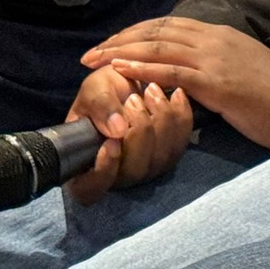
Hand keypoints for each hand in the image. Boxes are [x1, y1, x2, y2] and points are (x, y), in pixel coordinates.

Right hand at [63, 66, 193, 203]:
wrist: (128, 81)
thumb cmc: (103, 89)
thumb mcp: (93, 89)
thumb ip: (100, 106)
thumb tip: (117, 131)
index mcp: (87, 165)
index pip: (92, 187)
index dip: (104, 170)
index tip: (111, 142)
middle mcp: (118, 176)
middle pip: (134, 171)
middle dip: (140, 131)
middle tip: (133, 99)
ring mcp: (147, 169)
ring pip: (162, 158)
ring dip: (162, 119)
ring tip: (152, 90)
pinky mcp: (170, 155)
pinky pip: (181, 142)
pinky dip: (181, 116)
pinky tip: (176, 94)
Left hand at [83, 16, 269, 151]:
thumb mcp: (241, 69)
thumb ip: (215, 65)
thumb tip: (188, 74)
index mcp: (220, 35)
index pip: (169, 26)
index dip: (137, 32)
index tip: (113, 43)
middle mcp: (214, 40)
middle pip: (157, 31)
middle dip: (120, 40)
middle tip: (92, 53)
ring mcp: (214, 59)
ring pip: (158, 47)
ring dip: (121, 52)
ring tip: (95, 60)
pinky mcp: (215, 82)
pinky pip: (171, 72)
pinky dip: (142, 68)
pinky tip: (121, 71)